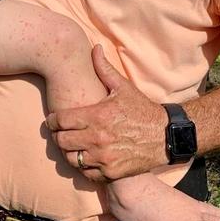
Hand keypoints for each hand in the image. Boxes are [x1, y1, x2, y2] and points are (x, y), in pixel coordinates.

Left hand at [45, 45, 166, 181]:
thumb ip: (104, 69)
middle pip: (61, 141)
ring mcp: (104, 157)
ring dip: (69, 152)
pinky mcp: (111, 172)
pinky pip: (85, 173)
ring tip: (71, 145)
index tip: (53, 120)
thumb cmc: (142, 110)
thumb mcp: (123, 88)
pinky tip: (85, 157)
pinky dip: (82, 166)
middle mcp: (98, 138)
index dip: (53, 120)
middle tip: (60, 132)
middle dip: (58, 136)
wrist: (166, 136)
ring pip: (71, 158)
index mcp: (97, 116)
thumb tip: (94, 48)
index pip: (61, 121)